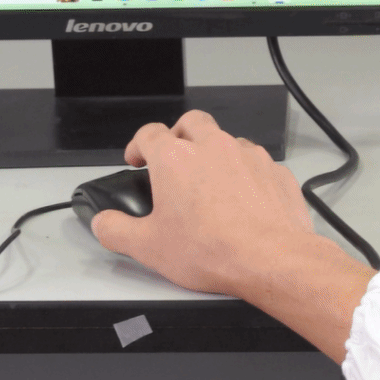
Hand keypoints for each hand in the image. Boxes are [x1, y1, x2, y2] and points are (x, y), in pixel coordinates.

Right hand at [88, 111, 308, 292]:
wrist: (270, 258)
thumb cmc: (213, 249)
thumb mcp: (148, 247)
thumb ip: (116, 230)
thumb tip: (104, 223)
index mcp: (176, 159)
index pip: (149, 134)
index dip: (138, 144)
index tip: (137, 158)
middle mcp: (214, 147)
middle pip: (191, 122)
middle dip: (178, 134)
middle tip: (172, 157)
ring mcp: (248, 155)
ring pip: (227, 139)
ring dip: (214, 152)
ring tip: (207, 181)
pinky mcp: (275, 170)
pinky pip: (255, 161)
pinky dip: (244, 172)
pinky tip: (240, 197)